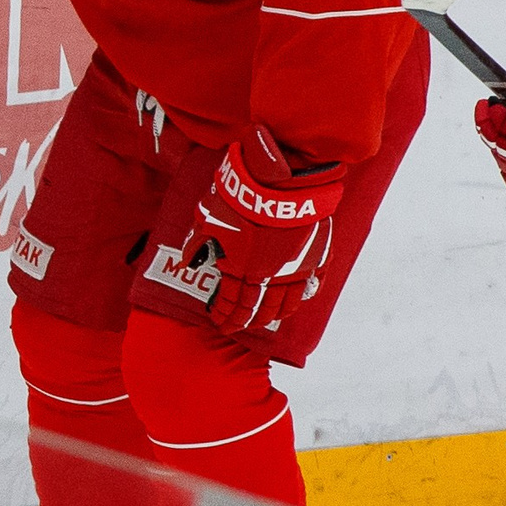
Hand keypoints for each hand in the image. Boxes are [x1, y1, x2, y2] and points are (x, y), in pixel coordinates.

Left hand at [177, 128, 345, 336]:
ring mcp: (294, 268)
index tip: (220, 322)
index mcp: (240, 271)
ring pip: (285, 303)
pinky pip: (310, 284)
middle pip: (258, 308)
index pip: (231, 303)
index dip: (225, 315)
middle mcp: (268, 277)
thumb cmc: (240, 196)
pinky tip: (297, 300)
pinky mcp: (315, 255)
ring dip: (273, 314)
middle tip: (240, 326)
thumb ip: (198, 243)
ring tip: (267, 319)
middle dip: (247, 320)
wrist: (279, 178)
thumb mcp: (207, 218)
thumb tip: (190, 260)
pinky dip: (303, 296)